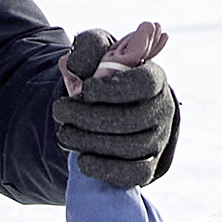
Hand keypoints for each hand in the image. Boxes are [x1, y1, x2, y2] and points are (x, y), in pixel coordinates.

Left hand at [58, 19, 180, 186]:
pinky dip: (105, 169)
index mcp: (154, 78)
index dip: (114, 89)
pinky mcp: (148, 166)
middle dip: (89, 117)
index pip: (144, 84)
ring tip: (65, 133)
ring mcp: (157, 140)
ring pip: (130, 147)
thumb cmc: (105, 75)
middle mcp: (162, 110)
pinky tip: (83, 159)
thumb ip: (89, 48)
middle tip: (60, 111)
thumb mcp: (97, 50)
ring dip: (90, 142)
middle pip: (131, 119)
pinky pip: (133, 174)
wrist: (111, 106)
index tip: (86, 89)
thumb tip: (78, 68)